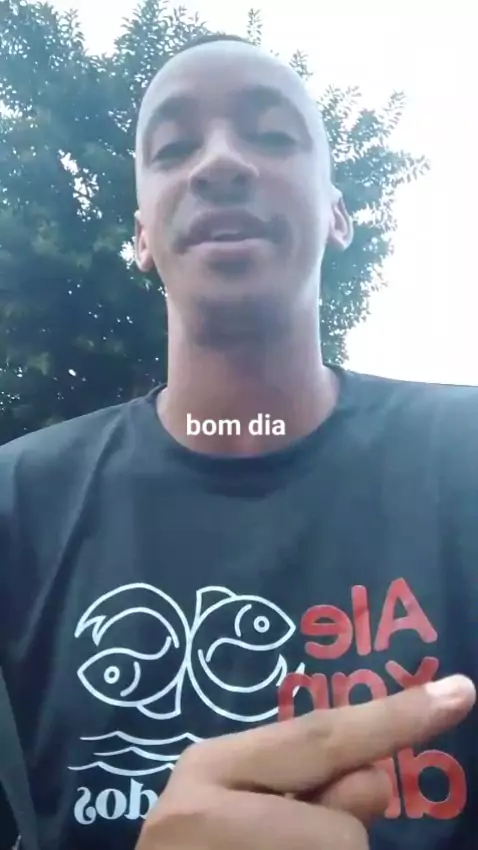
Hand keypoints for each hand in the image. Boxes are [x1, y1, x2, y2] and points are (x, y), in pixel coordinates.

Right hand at [137, 675, 474, 849]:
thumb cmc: (203, 843)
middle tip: (276, 839)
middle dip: (334, 845)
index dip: (395, 719)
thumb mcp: (246, 802)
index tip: (458, 693)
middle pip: (338, 833)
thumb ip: (311, 785)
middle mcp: (197, 811)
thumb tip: (375, 776)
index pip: (320, 736)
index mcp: (208, 764)